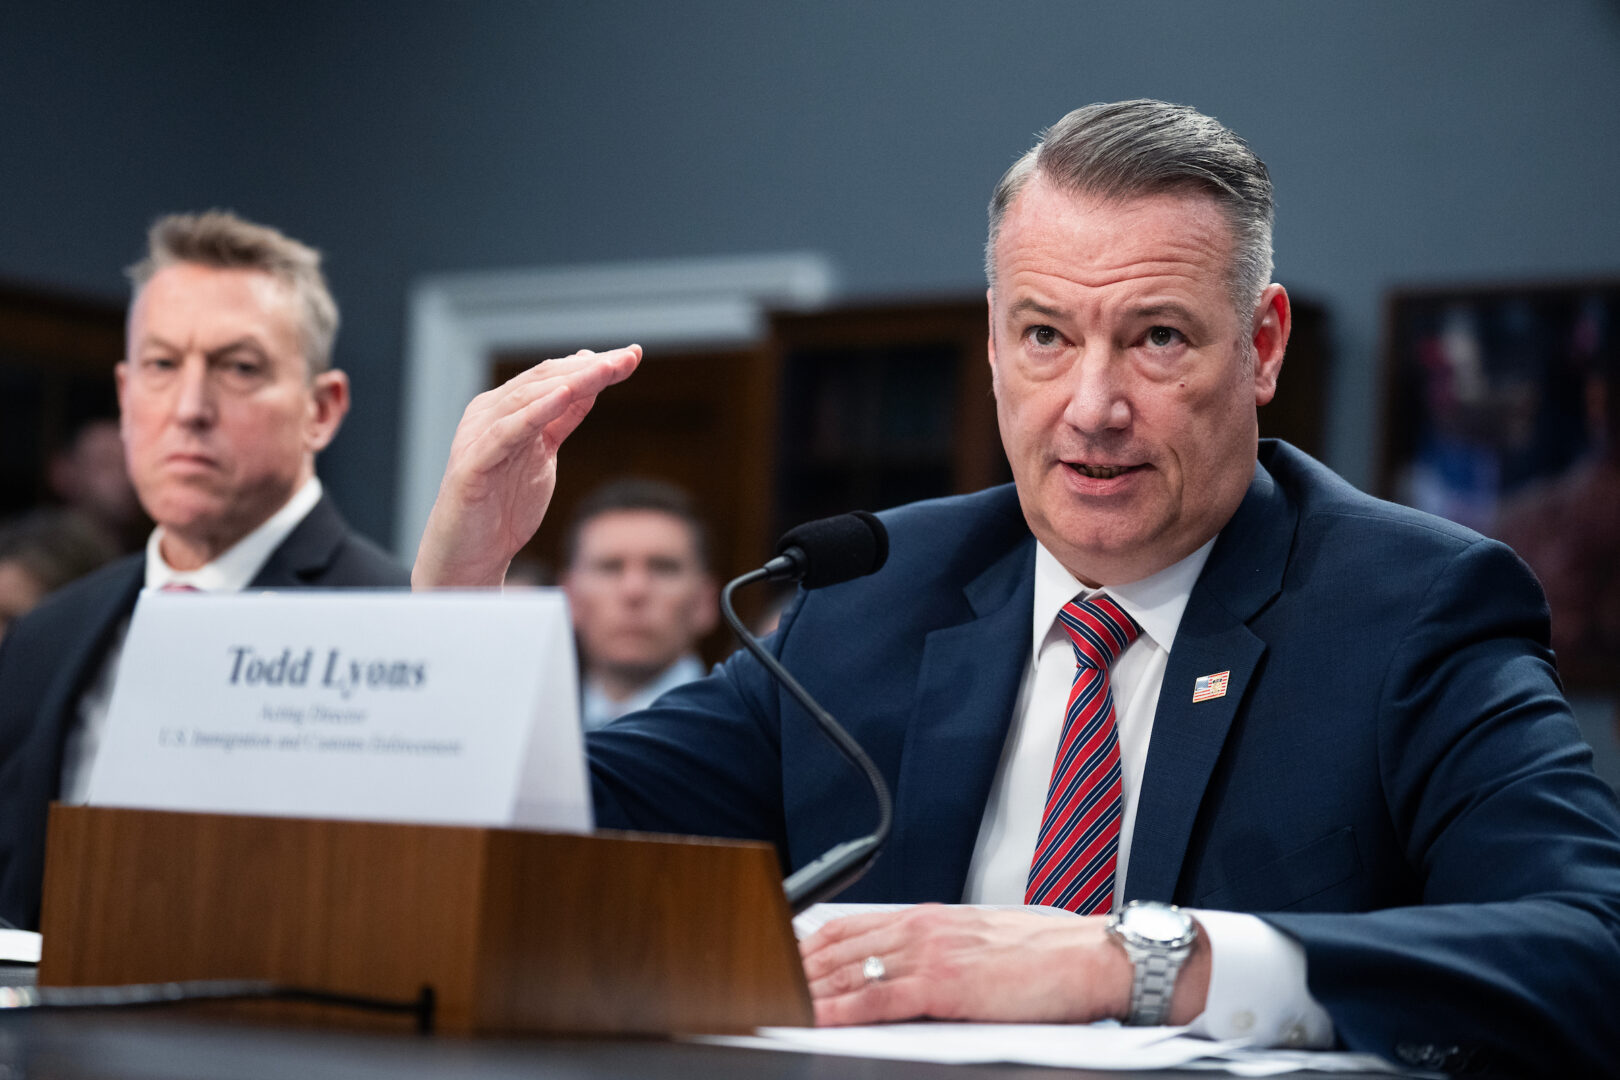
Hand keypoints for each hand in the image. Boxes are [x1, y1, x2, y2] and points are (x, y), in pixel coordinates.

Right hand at [412, 346, 641, 587]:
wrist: (469, 555)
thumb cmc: (504, 505)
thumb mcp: (544, 455)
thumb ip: (562, 419)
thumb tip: (588, 383)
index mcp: (505, 409)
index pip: (553, 376)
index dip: (593, 364)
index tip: (632, 355)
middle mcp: (488, 414)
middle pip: (544, 379)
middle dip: (589, 368)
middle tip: (626, 358)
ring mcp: (478, 436)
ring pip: (528, 398)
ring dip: (571, 381)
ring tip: (604, 370)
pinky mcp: (473, 464)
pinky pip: (508, 432)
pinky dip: (536, 411)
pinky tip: (564, 396)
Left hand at [800, 904, 1210, 1026]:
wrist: (1092, 958)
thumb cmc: (1045, 956)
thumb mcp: (977, 940)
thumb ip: (936, 948)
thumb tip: (898, 967)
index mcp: (929, 917)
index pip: (849, 926)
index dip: (806, 945)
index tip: (779, 958)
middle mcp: (922, 928)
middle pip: (838, 946)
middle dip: (795, 969)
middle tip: (760, 983)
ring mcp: (931, 954)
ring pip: (850, 971)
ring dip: (808, 990)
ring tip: (774, 1003)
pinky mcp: (946, 986)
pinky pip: (880, 999)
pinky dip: (843, 1010)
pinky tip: (818, 1017)